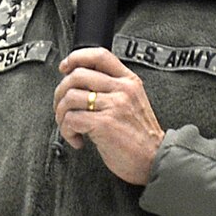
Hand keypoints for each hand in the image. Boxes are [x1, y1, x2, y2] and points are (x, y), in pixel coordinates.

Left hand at [55, 48, 164, 185]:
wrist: (155, 160)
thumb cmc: (141, 137)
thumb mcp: (133, 102)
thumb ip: (113, 90)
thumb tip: (80, 84)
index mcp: (129, 81)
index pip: (99, 55)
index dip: (76, 58)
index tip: (65, 68)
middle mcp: (122, 90)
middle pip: (77, 75)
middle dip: (60, 92)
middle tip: (62, 108)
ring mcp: (114, 106)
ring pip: (70, 97)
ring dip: (61, 114)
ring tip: (69, 127)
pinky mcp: (104, 124)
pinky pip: (71, 119)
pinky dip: (67, 131)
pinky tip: (77, 139)